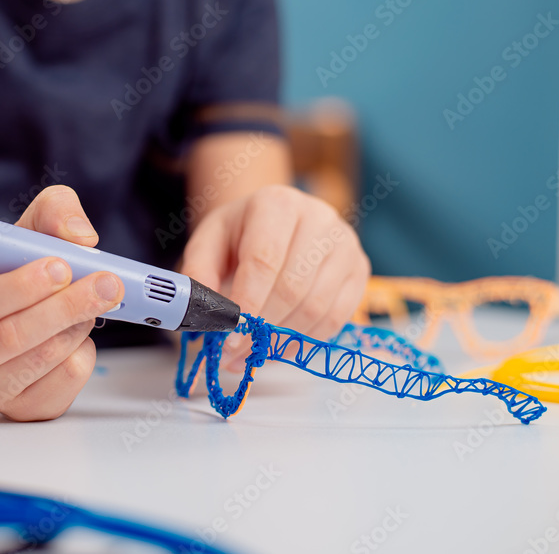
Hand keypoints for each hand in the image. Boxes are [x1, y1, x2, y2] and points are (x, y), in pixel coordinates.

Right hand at [0, 186, 123, 420]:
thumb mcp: (24, 229)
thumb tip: (81, 235)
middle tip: (104, 283)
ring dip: (76, 326)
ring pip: (39, 360)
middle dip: (64, 306)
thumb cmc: (10, 271)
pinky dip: (82, 354)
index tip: (58, 265)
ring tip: (96, 299)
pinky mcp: (21, 408)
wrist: (8, 316)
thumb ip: (52, 212)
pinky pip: (61, 385)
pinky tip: (79, 332)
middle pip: (9, 337)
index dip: (16, 288)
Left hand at [180, 185, 369, 371]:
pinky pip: (337, 318)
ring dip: (282, 339)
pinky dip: (306, 339)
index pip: (264, 261)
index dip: (247, 305)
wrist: (275, 221)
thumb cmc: (240, 234)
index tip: (228, 339)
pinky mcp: (360, 268)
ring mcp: (345, 244)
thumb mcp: (208, 243)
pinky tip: (281, 345)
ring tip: (253, 353)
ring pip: (316, 307)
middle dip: (262, 330)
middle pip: (293, 288)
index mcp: (277, 204)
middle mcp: (319, 218)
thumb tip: (203, 313)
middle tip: (236, 355)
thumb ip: (198, 274)